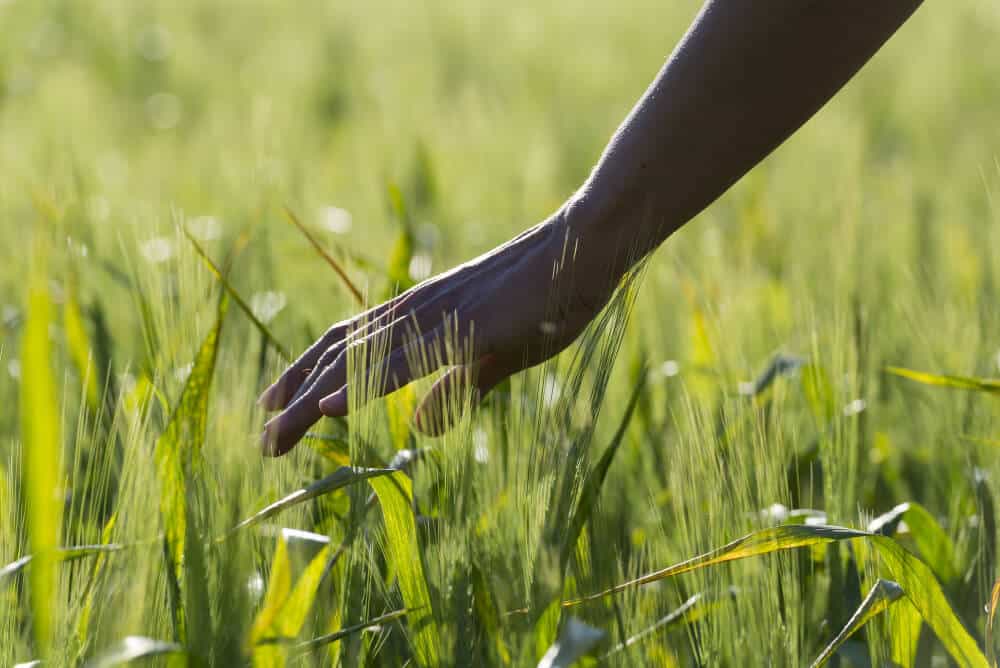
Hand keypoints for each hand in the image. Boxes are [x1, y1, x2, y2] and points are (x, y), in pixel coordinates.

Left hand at [258, 209, 615, 455]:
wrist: (586, 250)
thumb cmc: (547, 299)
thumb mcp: (496, 356)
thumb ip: (457, 388)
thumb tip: (422, 428)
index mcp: (422, 314)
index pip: (348, 344)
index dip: (307, 374)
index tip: (274, 406)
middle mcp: (416, 310)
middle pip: (339, 355)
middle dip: (295, 398)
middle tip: (262, 441)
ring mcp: (437, 315)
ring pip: (359, 361)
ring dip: (311, 398)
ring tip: (275, 434)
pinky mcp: (464, 326)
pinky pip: (405, 360)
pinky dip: (362, 383)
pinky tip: (330, 408)